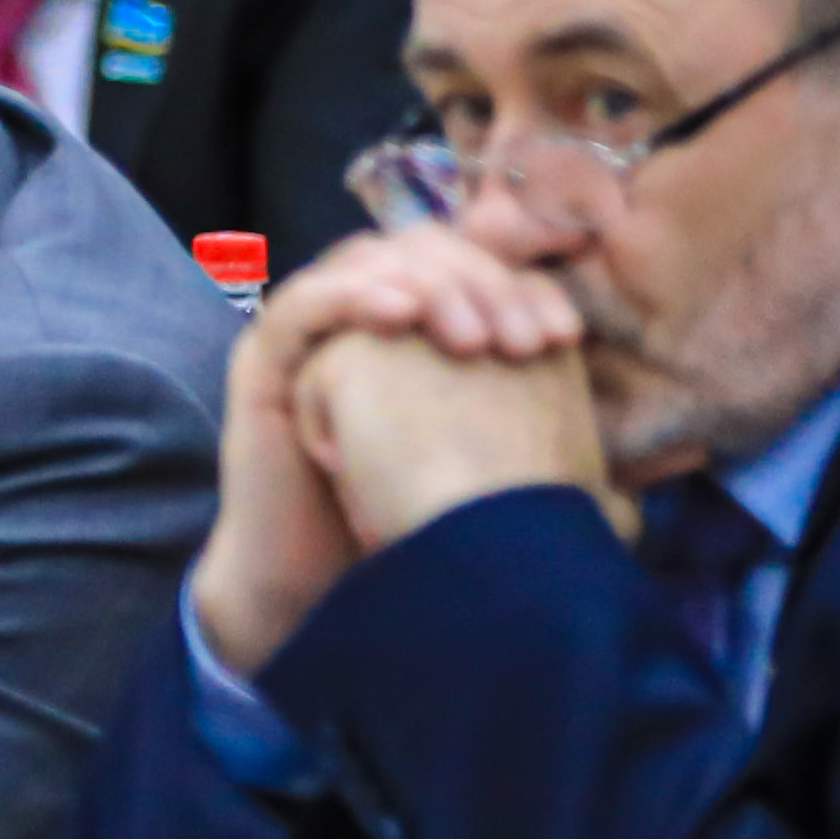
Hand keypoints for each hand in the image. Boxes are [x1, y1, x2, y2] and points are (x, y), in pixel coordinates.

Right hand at [188, 225, 593, 671]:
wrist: (322, 589)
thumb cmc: (407, 526)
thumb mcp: (479, 451)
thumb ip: (515, 397)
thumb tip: (576, 353)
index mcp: (415, 330)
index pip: (469, 264)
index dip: (519, 284)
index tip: (564, 336)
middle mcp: (360, 320)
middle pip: (420, 249)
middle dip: (481, 283)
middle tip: (522, 340)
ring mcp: (309, 337)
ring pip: (365, 261)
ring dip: (426, 286)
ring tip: (472, 338)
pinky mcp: (263, 363)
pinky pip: (301, 303)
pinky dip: (352, 295)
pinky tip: (401, 316)